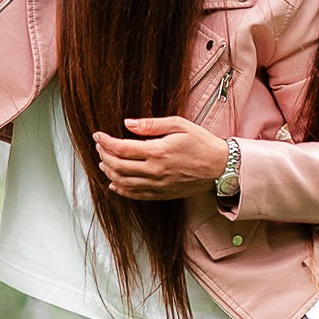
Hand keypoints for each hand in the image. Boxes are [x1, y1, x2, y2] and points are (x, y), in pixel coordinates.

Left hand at [93, 116, 225, 200]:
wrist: (221, 167)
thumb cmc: (202, 143)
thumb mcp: (179, 125)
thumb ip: (151, 124)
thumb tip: (127, 123)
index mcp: (158, 152)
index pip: (120, 148)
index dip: (105, 142)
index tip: (98, 135)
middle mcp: (154, 171)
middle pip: (117, 166)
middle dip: (103, 155)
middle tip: (99, 146)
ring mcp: (157, 185)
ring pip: (122, 182)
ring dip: (108, 172)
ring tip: (103, 162)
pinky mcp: (161, 194)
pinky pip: (135, 195)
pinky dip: (120, 189)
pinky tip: (114, 183)